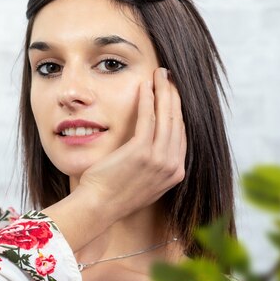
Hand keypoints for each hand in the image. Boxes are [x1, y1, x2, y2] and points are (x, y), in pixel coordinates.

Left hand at [43, 67, 185, 251]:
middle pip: (177, 122)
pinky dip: (148, 100)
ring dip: (164, 91)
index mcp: (175, 173)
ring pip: (167, 117)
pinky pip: (148, 118)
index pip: (180, 134)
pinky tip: (145, 86)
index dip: (177, 110)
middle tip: (168, 77)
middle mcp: (173, 166)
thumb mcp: (142, 180)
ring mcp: (159, 160)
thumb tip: (153, 147)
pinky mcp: (142, 152)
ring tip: (160, 74)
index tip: (172, 94)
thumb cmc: (113, 193)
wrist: (99, 206)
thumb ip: (153, 165)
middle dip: (174, 95)